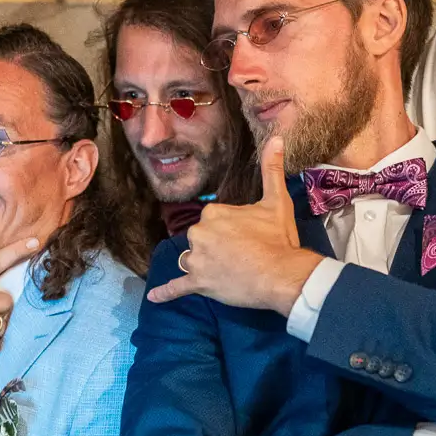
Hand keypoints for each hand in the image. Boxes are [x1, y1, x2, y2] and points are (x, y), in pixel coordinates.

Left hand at [148, 138, 319, 309]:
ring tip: (229, 271)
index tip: (248, 237)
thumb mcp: (277, 200)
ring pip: (191, 260)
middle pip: (200, 240)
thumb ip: (272, 169)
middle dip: (216, 248)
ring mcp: (197, 260)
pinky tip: (153, 298)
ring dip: (204, 266)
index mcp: (212, 213)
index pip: (212, 220)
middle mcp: (199, 233)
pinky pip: (176, 288)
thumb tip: (277, 138)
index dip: (230, 230)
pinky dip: (165, 293)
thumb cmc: (278, 238)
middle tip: (243, 255)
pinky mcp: (198, 283)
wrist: (282, 274)